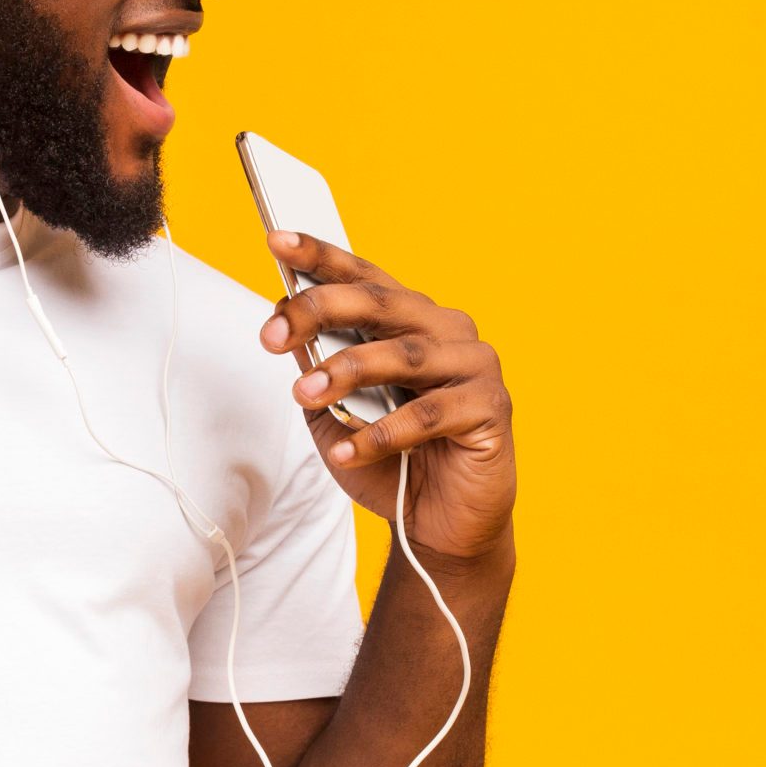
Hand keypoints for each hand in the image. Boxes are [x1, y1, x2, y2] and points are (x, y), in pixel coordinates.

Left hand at [258, 230, 515, 568]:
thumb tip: (281, 318)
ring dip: (347, 372)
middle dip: (321, 311)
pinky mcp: (491, 409)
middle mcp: (447, 330)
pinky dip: (381, 433)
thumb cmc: (388, 462)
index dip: (321, 256)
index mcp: (412, 320)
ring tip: (305, 394)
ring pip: (405, 354)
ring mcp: (474, 366)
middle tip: (274, 334)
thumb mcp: (334, 412)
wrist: (438, 526)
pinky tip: (347, 449)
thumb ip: (314, 365)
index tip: (276, 240)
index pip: (363, 278)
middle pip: (381, 304)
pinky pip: (428, 414)